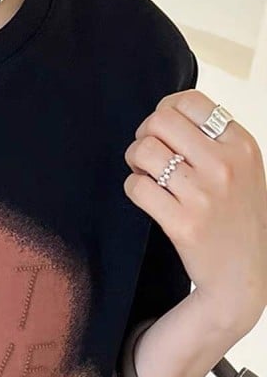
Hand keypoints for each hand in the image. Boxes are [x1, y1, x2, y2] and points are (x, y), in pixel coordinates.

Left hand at [123, 89, 266, 334]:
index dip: (164, 110)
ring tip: (144, 174)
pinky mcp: (181, 223)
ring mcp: (203, 195)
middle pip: (160, 121)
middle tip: (147, 154)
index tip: (161, 130)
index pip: (190, 101)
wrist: (241, 275)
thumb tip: (168, 112)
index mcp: (241, 145)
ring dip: (134, 161)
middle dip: (144, 134)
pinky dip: (133, 188)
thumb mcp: (244, 169)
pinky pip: (137, 187)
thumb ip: (216, 140)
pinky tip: (145, 196)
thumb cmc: (237, 219)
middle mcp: (224, 165)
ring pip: (144, 152)